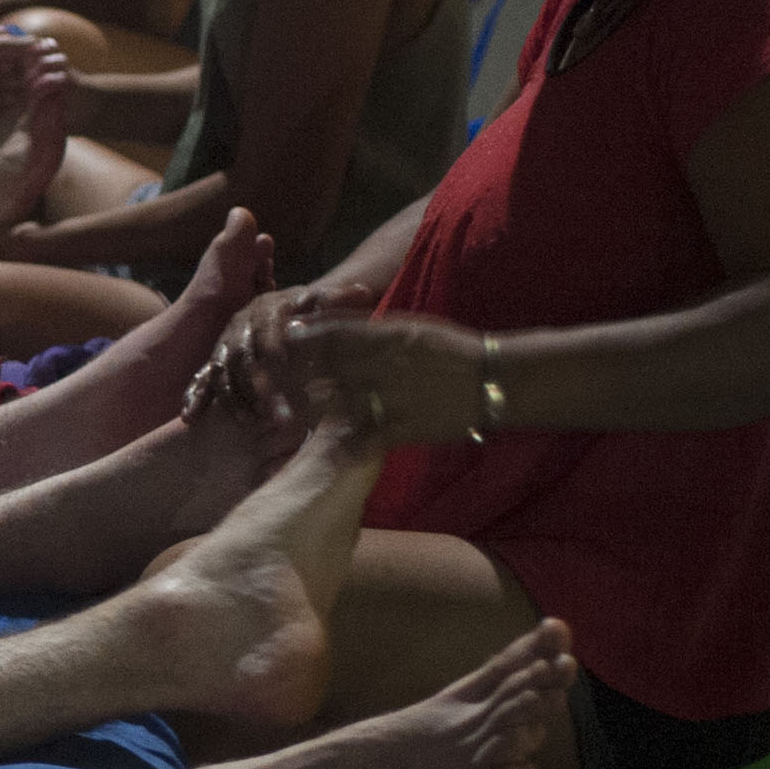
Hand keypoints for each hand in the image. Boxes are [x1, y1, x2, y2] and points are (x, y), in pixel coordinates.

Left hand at [268, 312, 489, 443]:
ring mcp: (396, 396)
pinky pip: (367, 436)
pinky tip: (327, 445)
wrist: (497, 380)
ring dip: (312, 408)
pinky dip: (345, 442)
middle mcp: (388, 363)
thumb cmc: (455, 351)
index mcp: (391, 335)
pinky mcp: (407, 426)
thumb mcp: (415, 329)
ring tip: (290, 412)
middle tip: (272, 379)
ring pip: (339, 403)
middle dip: (298, 374)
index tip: (283, 339)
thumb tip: (334, 323)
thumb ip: (375, 329)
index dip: (306, 338)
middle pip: (329, 369)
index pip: (336, 333)